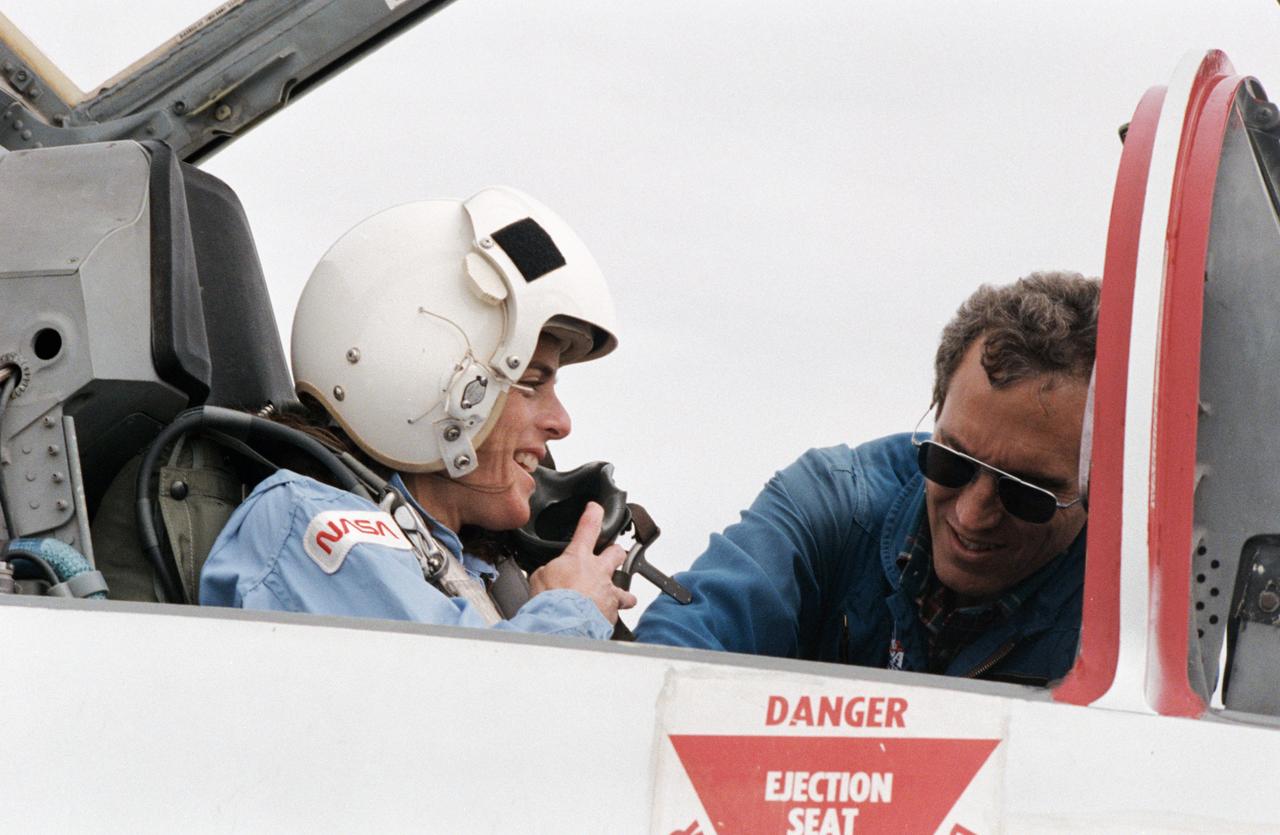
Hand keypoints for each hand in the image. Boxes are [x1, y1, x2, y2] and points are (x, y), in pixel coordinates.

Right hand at [529, 501, 636, 622]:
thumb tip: (549, 575)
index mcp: (579, 558)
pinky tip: (603, 619)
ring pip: (624, 589)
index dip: (593, 515)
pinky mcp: (611, 612)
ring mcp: (607, 592)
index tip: (596, 508)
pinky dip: (610, 615)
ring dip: (622, 593)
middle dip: (616, 552)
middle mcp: (598, 572)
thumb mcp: (539, 577)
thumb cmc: (550, 600)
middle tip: (613, 555)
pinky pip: (616, 612)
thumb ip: (548, 571)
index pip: (588, 528)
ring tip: (622, 597)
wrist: (563, 624)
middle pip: (616, 553)